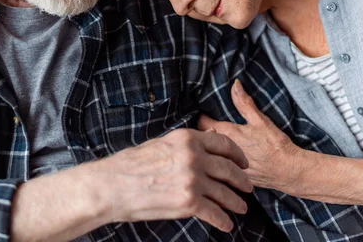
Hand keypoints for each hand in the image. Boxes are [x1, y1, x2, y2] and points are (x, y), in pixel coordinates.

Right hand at [96, 128, 252, 231]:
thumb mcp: (162, 143)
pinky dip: (223, 220)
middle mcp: (194, 157)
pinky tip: (226, 224)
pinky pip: (214, 213)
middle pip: (229, 169)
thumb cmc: (132, 164)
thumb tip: (209, 139)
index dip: (238, 155)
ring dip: (236, 202)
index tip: (244, 163)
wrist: (113, 185)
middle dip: (242, 181)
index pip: (224, 144)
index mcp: (187, 139)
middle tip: (249, 187)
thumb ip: (187, 144)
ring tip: (241, 207)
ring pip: (225, 193)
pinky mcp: (188, 202)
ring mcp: (193, 180)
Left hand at [198, 79, 301, 191]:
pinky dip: (222, 162)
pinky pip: (220, 168)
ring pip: (211, 154)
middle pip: (205, 139)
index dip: (202, 117)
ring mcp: (226, 166)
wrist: (290, 171)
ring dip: (213, 149)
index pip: (201, 123)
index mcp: (227, 134)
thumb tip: (234, 84)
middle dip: (206, 133)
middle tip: (213, 128)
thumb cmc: (275, 145)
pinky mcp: (232, 178)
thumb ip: (243, 102)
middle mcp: (222, 152)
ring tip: (219, 145)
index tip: (205, 115)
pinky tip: (229, 160)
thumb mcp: (260, 120)